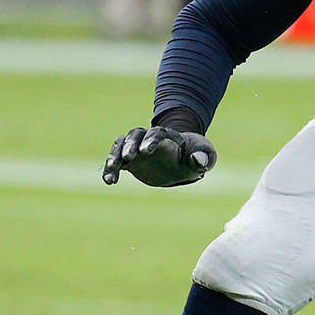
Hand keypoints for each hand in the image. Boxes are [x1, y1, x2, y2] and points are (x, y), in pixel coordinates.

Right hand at [102, 126, 216, 186]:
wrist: (182, 161)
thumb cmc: (195, 156)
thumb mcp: (204, 157)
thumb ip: (202, 159)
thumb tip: (198, 160)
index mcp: (169, 136)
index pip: (158, 133)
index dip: (151, 140)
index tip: (145, 151)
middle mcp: (149, 138)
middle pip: (136, 134)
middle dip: (130, 144)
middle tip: (128, 157)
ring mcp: (137, 148)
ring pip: (121, 145)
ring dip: (115, 155)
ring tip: (113, 168)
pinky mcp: (129, 160)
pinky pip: (115, 161)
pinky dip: (110, 169)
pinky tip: (109, 181)